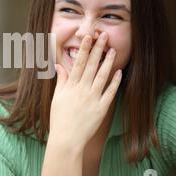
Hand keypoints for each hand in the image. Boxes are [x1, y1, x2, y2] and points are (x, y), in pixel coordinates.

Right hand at [49, 32, 121, 151]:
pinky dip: (114, 82)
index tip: (88, 37)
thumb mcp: (57, 98)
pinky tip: (118, 72)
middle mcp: (82, 90)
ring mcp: (93, 99)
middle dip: (98, 49)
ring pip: (102, 76)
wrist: (67, 139)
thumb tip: (59, 66)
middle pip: (92, 66)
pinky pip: (109, 93)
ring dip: (108, 62)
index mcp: (71, 86)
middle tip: (103, 36)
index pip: (79, 63)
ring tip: (113, 49)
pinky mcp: (101, 109)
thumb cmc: (59, 119)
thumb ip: (61, 81)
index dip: (84, 49)